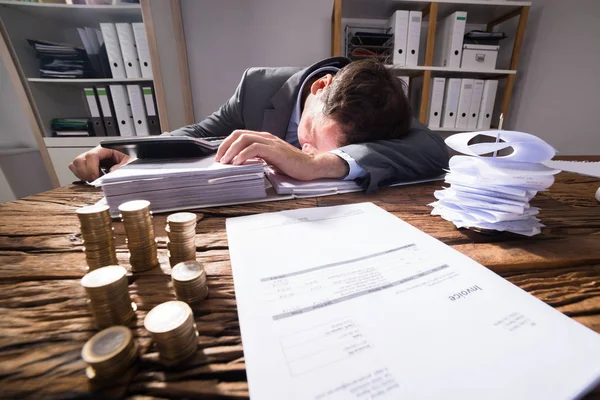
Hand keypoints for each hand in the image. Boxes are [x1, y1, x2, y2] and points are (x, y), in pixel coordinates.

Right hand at [68, 146, 130, 181]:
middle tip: (94, 180)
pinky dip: (81, 176)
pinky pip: (76, 169)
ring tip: (93, 179)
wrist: (131, 160)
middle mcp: (96, 153)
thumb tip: (112, 171)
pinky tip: (92, 178)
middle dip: (85, 173)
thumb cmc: (130, 158)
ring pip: (75, 164)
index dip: (92, 168)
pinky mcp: (88, 165)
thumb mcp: (130, 160)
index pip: (91, 156)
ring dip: (82, 174)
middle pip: (78, 160)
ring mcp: (90, 159)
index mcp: (105, 149)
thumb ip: (122, 165)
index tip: (96, 177)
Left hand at [216, 130, 348, 180]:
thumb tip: (241, 163)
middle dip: (225, 146)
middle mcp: (266, 137)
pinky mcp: (275, 150)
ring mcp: (271, 142)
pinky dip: (243, 155)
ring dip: (231, 150)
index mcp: (264, 138)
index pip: (240, 134)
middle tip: (219, 159)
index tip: (220, 156)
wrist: (311, 166)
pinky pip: (255, 148)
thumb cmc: (292, 165)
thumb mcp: (271, 160)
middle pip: (239, 134)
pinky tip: (238, 163)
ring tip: (226, 162)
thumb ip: (258, 158)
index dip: (227, 144)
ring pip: (245, 139)